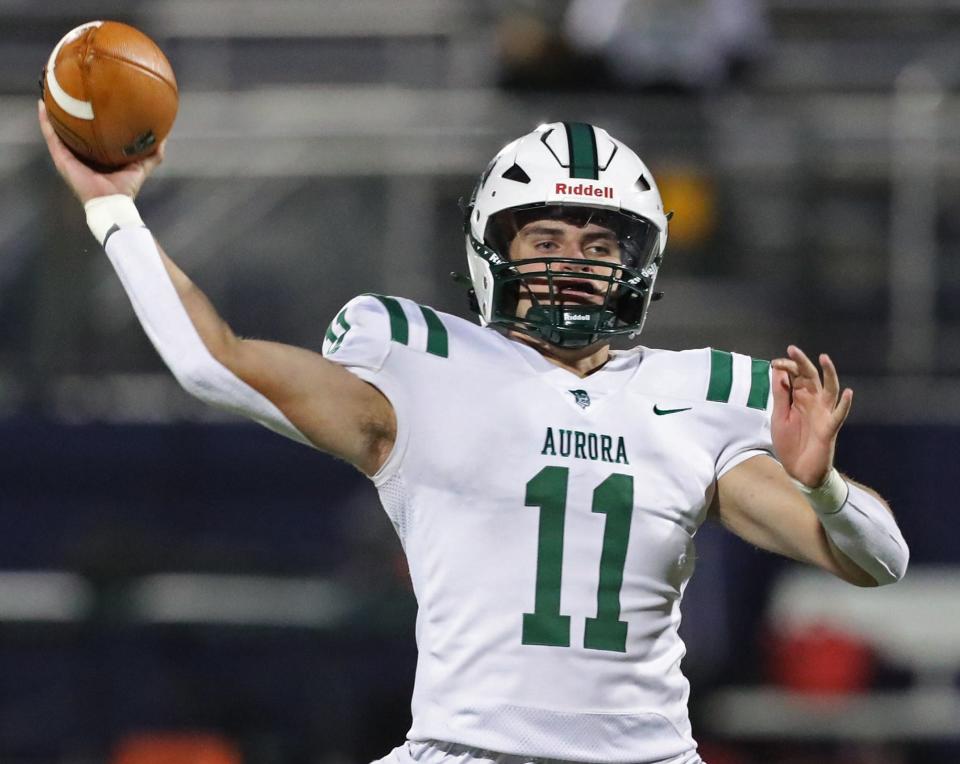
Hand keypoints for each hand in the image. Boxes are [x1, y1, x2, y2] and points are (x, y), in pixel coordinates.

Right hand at [37, 100, 164, 203]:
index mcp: (96, 154)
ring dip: (51, 111)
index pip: (91, 132)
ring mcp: (68, 155)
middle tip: (67, 90)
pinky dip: (45, 121)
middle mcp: (80, 153)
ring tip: (49, 91)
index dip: (90, 117)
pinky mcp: (61, 158)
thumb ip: (152, 153)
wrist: (112, 202)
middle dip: (68, 110)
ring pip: (57, 129)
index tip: (91, 98)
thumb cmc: (125, 187)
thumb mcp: (141, 166)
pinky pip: (50, 136)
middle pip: (72, 128)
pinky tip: (43, 105)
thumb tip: (163, 137)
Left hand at [770, 345, 852, 487]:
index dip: (786, 367)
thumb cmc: (789, 443)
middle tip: (792, 349)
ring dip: (828, 374)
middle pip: (810, 377)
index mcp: (798, 399)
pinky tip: (848, 393)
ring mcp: (823, 413)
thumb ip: (780, 395)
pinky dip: (845, 404)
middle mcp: (813, 402)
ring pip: (829, 389)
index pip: (795, 376)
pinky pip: (840, 414)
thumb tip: (778, 371)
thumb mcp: (779, 416)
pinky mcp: (830, 427)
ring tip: (824, 359)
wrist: (798, 470)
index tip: (774, 363)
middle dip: (802, 363)